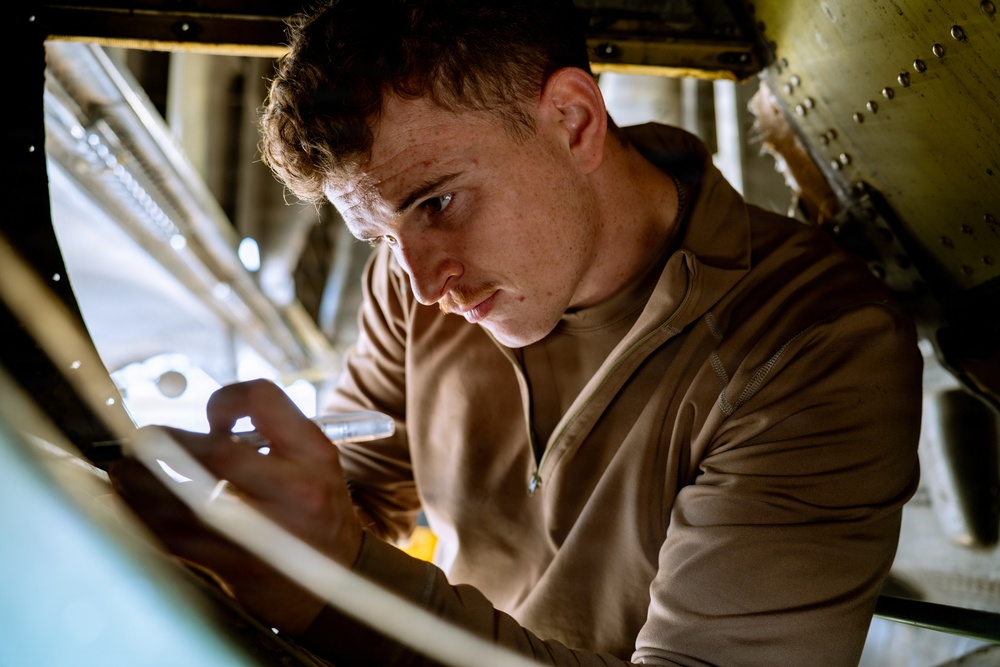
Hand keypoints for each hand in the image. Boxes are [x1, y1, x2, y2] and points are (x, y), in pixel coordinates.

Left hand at [110, 379, 363, 632]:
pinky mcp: (238, 565)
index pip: (264, 400)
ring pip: (187, 497)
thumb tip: (195, 425)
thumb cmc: (315, 508)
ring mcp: (267, 531)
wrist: (337, 578)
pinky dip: (144, 517)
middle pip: (216, 451)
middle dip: (168, 444)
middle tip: (140, 442)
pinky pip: (176, 537)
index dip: (225, 400)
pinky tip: (130, 505)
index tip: (210, 419)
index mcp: (313, 453)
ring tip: (125, 471)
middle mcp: (295, 488)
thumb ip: (268, 432)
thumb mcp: (314, 460)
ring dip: (142, 481)